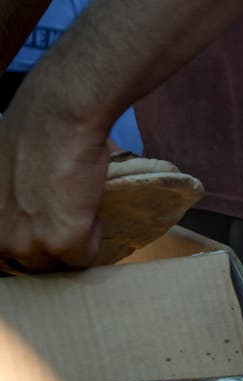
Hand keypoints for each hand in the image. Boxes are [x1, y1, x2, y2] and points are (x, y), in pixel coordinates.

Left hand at [0, 74, 109, 270]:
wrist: (58, 116)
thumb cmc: (31, 129)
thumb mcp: (1, 171)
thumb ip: (8, 199)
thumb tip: (31, 206)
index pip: (6, 254)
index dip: (29, 239)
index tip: (42, 226)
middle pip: (31, 263)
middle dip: (51, 243)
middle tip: (65, 215)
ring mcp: (26, 244)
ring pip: (58, 264)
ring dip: (74, 242)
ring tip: (79, 208)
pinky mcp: (61, 242)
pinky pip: (85, 258)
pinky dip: (95, 238)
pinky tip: (90, 207)